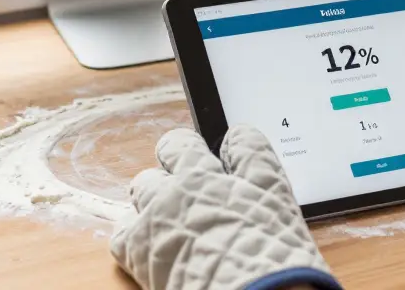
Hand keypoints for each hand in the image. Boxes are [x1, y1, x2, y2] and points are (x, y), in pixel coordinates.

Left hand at [110, 126, 339, 289]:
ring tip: (168, 213)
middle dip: (181, 155)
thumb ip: (262, 172)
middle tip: (189, 175)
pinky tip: (152, 242)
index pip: (239, 140)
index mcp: (240, 174)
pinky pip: (123, 226)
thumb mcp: (281, 208)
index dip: (235, 144)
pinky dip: (135, 231)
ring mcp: (160, 210)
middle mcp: (194, 183)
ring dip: (154, 191)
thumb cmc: (274, 262)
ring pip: (145, 182)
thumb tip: (244, 144)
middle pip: (176, 146)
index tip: (234, 152)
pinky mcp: (137, 245)